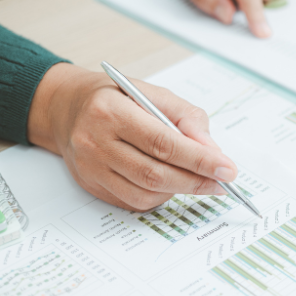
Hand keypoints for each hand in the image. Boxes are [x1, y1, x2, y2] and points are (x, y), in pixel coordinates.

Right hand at [27, 63, 236, 211]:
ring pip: (145, 192)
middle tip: (222, 182)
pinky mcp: (91, 185)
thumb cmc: (118, 98)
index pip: (163, 143)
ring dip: (180, 190)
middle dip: (196, 180)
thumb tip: (212, 151)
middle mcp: (95, 142)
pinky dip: (160, 196)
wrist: (68, 108)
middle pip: (154, 173)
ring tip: (199, 180)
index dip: (199, 159)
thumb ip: (186, 118)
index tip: (227, 169)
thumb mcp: (154, 94)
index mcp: (111, 111)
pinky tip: (172, 183)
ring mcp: (90, 167)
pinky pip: (133, 201)